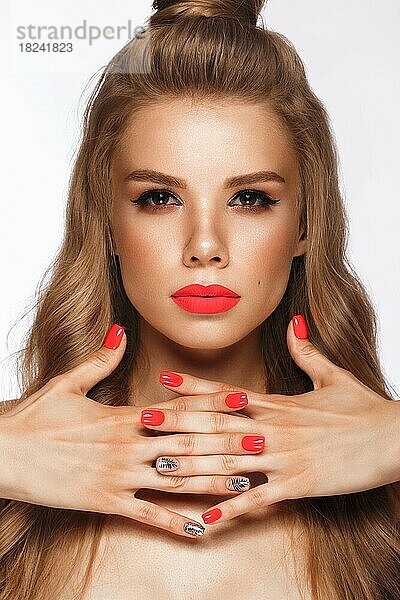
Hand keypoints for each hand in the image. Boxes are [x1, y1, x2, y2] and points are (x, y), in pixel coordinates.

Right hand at [1, 323, 247, 538]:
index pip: (177, 410)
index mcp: (122, 416)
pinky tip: (203, 529)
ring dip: (213, 481)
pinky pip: (148, 515)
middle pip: (186, 444)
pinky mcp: (105, 502)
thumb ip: (100, 361)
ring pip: (176, 481)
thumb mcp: (67, 384)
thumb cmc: (34, 417)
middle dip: (226, 444)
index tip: (242, 402)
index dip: (213, 406)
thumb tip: (119, 333)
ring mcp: (118, 476)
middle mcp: (126, 446)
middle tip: (260, 444)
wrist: (2, 452)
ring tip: (246, 483)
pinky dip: (177, 523)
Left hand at [144, 315, 399, 524]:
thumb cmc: (365, 408)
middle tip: (143, 422)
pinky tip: (208, 518)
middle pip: (217, 425)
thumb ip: (306, 351)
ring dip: (193, 464)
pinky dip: (232, 508)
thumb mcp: (334, 376)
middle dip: (179, 424)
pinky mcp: (300, 484)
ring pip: (230, 461)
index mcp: (279, 403)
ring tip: (160, 467)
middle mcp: (275, 427)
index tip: (165, 380)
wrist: (396, 437)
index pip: (228, 393)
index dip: (195, 387)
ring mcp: (285, 456)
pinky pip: (260, 498)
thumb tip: (294, 322)